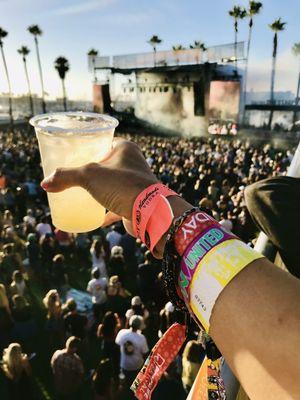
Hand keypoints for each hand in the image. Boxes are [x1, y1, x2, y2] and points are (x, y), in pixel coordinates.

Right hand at [41, 139, 157, 232]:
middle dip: (92, 172)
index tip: (74, 156)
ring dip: (100, 191)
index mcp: (126, 149)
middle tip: (74, 177)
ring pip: (113, 185)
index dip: (88, 148)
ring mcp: (135, 183)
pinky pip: (117, 205)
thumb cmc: (122, 185)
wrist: (149, 212)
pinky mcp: (136, 202)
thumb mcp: (89, 176)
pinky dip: (106, 211)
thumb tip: (45, 183)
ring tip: (81, 195)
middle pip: (107, 165)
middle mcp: (133, 164)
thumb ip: (66, 176)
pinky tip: (95, 217)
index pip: (103, 143)